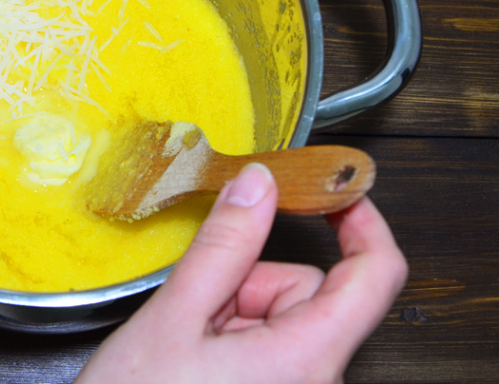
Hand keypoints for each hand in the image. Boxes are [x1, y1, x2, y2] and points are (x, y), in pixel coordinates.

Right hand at [76, 163, 407, 383]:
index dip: (361, 220)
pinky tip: (194, 355)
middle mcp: (318, 382)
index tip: (333, 188)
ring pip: (283, 316)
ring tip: (187, 340)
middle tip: (197, 305)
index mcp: (308, 359)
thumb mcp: (175, 319)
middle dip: (249, 281)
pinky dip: (232, 335)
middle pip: (307, 291)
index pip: (375, 275)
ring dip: (234, 311)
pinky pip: (270, 345)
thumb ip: (224, 246)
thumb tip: (258, 185)